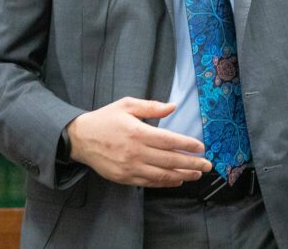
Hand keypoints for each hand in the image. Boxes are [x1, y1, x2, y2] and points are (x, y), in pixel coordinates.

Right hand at [66, 97, 211, 186]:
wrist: (79, 139)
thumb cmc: (105, 119)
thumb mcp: (127, 105)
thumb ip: (151, 107)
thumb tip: (173, 106)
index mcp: (138, 132)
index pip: (169, 141)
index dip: (187, 145)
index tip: (201, 147)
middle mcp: (135, 152)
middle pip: (170, 160)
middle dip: (192, 163)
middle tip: (208, 165)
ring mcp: (130, 168)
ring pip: (162, 175)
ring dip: (183, 175)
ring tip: (197, 174)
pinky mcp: (124, 178)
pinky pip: (149, 182)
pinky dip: (166, 183)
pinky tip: (177, 180)